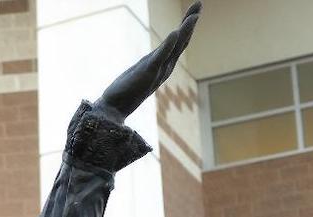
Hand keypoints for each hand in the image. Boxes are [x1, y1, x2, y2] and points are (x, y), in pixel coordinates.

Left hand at [94, 1, 200, 122]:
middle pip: (181, 41)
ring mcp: (157, 70)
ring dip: (184, 31)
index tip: (195, 10)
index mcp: (163, 65)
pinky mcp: (147, 73)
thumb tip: (154, 59)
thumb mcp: (141, 72)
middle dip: (190, 23)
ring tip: (193, 16)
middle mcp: (165, 67)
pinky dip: (168, 45)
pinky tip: (174, 33)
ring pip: (174, 48)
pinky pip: (159, 57)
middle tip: (199, 4)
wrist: (114, 109)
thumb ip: (150, 65)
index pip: (179, 42)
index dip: (187, 26)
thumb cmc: (125, 92)